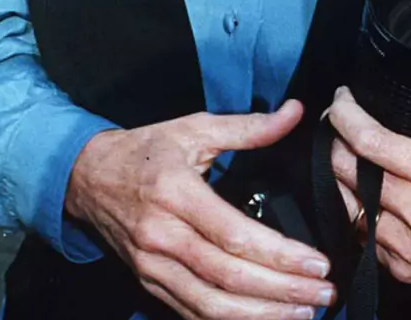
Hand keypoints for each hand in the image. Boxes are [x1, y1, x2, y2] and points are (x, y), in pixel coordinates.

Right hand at [65, 99, 334, 319]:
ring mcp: (152, 267)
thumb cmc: (147, 149)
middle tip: (324, 295)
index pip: (234, 235)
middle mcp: (161, 236)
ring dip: (261, 316)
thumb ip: (248, 127)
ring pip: (210, 305)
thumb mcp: (194, 128)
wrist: (86, 177)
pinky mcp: (149, 284)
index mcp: (175, 193)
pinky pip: (192, 314)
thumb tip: (296, 112)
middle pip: (227, 276)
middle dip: (281, 292)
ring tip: (304, 314)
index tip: (317, 263)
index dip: (279, 255)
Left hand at [328, 83, 410, 285]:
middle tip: (336, 124)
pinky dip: (359, 212)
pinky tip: (362, 191)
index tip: (341, 101)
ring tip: (345, 155)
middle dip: (335, 143)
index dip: (345, 117)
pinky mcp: (409, 270)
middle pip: (350, 174)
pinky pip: (364, 236)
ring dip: (341, 179)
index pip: (372, 143)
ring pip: (350, 206)